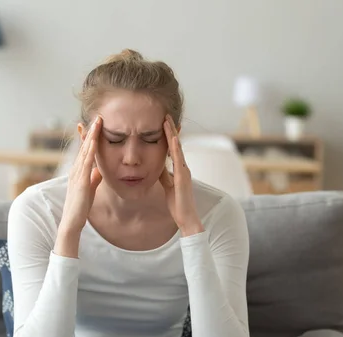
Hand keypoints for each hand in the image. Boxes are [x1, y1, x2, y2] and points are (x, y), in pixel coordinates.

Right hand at [59, 116, 102, 234]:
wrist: (72, 221)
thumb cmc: (81, 207)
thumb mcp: (90, 188)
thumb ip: (94, 177)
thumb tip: (100, 168)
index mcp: (78, 171)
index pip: (84, 151)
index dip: (89, 137)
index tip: (94, 125)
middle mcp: (76, 170)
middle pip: (84, 147)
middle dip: (90, 131)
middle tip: (97, 117)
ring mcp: (77, 174)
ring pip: (85, 151)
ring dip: (91, 136)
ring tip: (97, 123)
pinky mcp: (80, 181)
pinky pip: (86, 163)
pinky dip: (90, 151)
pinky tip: (94, 142)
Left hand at [159, 115, 203, 236]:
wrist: (185, 217)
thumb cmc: (177, 203)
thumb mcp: (167, 185)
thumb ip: (164, 174)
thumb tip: (157, 166)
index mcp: (179, 169)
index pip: (173, 148)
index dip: (169, 135)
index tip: (164, 122)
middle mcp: (183, 167)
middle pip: (176, 144)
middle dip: (171, 129)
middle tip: (165, 114)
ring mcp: (184, 171)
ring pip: (177, 148)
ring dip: (172, 133)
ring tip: (167, 120)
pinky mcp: (182, 177)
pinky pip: (178, 159)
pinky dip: (175, 147)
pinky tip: (172, 138)